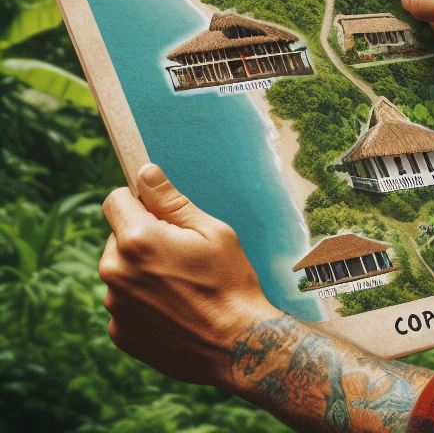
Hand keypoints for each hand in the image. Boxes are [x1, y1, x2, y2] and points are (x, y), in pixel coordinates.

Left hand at [100, 163, 280, 387]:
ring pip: (121, 270)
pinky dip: (143, 300)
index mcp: (136, 241)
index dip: (138, 200)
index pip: (114, 200)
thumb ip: (171, 201)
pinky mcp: (119, 333)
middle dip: (143, 236)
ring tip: (182, 284)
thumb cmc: (230, 281)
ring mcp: (114, 307)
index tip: (159, 210)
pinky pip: (125, 301)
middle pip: (117, 236)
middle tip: (182, 252)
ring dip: (141, 269)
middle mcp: (114, 273)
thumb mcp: (211, 230)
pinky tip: (175, 307)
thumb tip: (145, 172)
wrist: (236, 344)